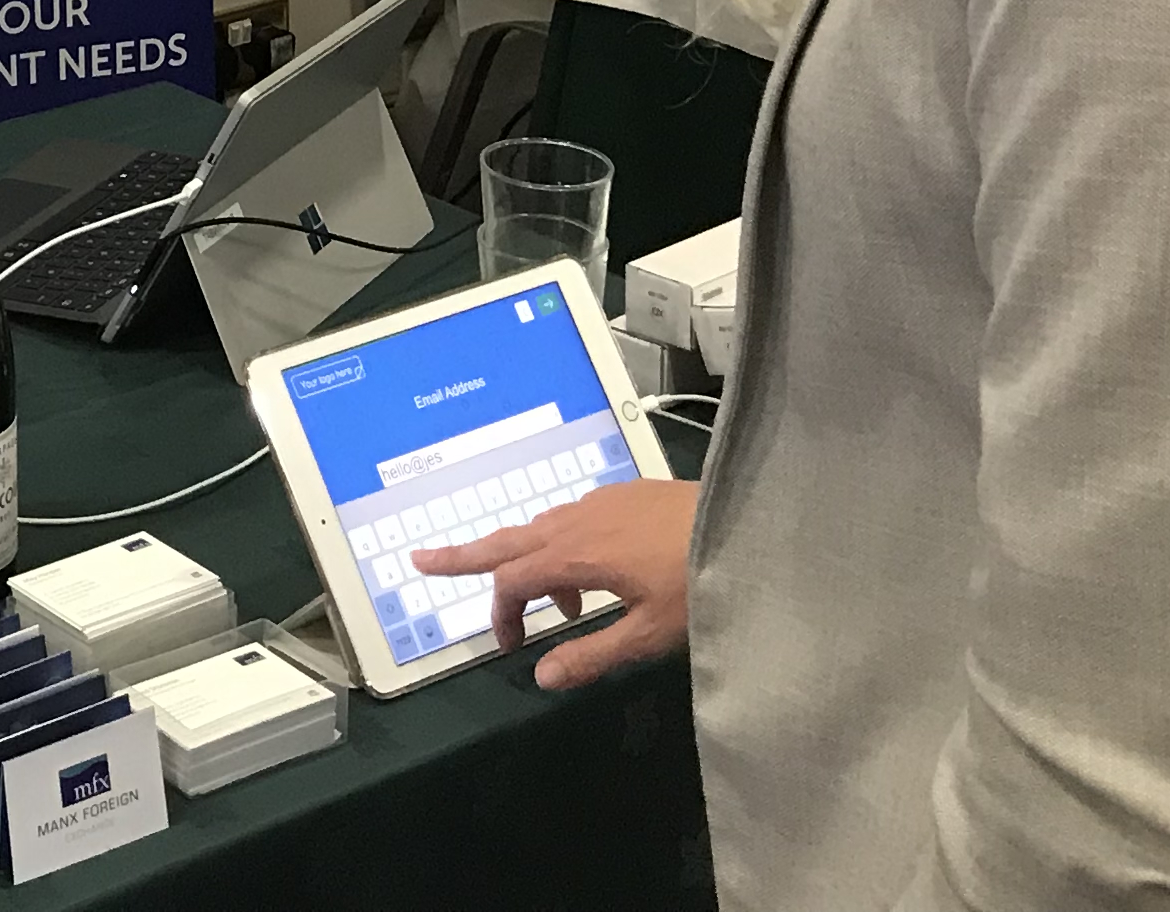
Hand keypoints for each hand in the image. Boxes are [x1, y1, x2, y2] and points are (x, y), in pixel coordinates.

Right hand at [410, 478, 698, 689]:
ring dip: (533, 562)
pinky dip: (565, 546)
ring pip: (543, 528)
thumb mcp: (648, 634)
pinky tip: (600, 572)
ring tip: (558, 604)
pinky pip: (574, 519)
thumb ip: (591, 655)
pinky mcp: (624, 494)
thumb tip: (541, 675)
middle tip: (421, 560)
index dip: (502, 615)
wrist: (748, 528)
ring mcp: (599, 502)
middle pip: (507, 539)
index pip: (513, 581)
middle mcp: (576, 520)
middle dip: (463, 553)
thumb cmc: (699, 584)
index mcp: (575, 554)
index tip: (509, 647)